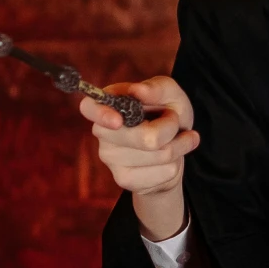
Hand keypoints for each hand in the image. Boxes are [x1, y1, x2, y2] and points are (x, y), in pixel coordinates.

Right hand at [80, 76, 196, 242]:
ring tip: (176, 140)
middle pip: (144, 137)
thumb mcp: (171, 94)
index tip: (118, 121)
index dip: (101, 114)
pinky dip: (176, 164)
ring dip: (178, 146)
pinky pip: (164, 172)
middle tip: (174, 120)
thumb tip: (139, 90)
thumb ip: (158, 88)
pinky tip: (171, 159)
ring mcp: (110, 158)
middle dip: (171, 128)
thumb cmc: (168, 113)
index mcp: (109, 104)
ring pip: (160, 155)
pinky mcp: (123, 179)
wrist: (175, 147)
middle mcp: (103, 132)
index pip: (89, 107)